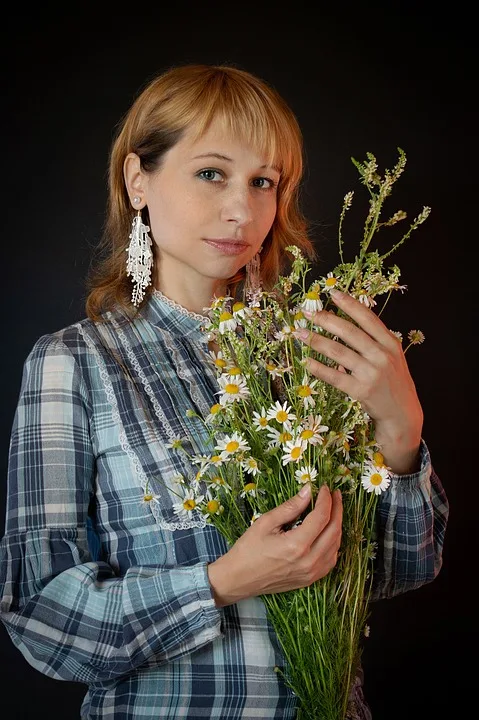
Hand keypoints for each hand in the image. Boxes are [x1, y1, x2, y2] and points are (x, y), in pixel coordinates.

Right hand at [207, 484, 341, 606]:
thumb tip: (308, 491)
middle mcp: (309, 561)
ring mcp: (311, 573)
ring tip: (333, 510)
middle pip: (334, 530)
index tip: (323, 487)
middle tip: (335, 494)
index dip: (326, 499)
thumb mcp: (265, 523)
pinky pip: (331, 560)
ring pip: (336, 546)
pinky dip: (334, 543)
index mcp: (296, 545)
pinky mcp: (310, 580)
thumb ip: (290, 507)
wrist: (238, 580)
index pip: (321, 517)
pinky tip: (328, 532)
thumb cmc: (248, 550)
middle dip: (337, 509)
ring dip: (337, 526)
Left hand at [298, 289, 422, 473]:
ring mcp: (372, 373)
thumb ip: (372, 342)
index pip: (368, 319)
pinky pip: (335, 377)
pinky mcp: (362, 391)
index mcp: (390, 343)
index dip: (350, 304)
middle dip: (326, 320)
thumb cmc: (393, 383)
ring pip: (338, 352)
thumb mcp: (391, 358)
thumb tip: (342, 327)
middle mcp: (382, 356)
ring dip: (316, 341)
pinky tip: (305, 361)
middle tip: (307, 312)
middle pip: (349, 332)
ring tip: (299, 333)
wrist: (403, 414)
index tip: (332, 292)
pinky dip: (318, 368)